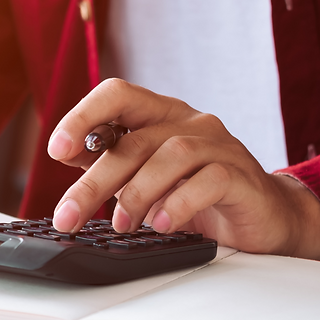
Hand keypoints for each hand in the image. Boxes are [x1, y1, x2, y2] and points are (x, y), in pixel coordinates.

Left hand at [46, 79, 319, 259]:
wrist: (262, 218)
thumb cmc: (198, 195)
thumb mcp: (146, 177)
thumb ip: (112, 163)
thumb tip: (68, 156)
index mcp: (160, 115)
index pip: (117, 94)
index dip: (83, 116)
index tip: (57, 150)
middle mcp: (189, 122)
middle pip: (134, 140)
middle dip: (94, 182)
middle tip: (69, 216)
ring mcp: (219, 145)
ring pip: (170, 155)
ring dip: (136, 194)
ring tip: (122, 225)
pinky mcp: (242, 175)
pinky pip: (208, 180)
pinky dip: (179, 202)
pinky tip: (162, 224)